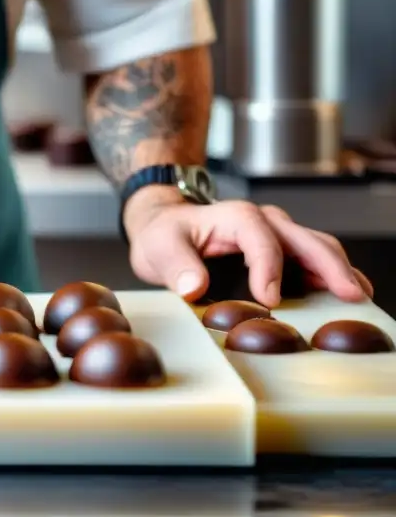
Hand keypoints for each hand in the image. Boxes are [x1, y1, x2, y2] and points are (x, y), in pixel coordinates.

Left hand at [123, 187, 371, 306]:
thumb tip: (194, 288)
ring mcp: (276, 232)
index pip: (260, 239)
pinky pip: (313, 256)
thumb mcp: (159, 247)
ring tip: (358, 295)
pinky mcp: (282, 247)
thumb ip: (177, 266)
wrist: (164, 226)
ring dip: (339, 268)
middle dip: (329, 265)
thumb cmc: (165, 234)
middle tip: (349, 294)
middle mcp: (263, 219)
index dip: (269, 269)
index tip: (270, 300)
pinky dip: (331, 273)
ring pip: (316, 245)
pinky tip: (345, 293)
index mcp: (235, 216)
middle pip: (304, 239)